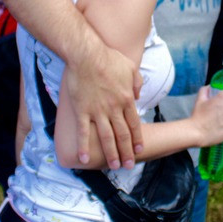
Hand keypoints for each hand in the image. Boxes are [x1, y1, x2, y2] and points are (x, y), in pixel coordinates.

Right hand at [63, 45, 143, 169]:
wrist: (86, 55)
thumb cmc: (108, 58)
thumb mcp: (131, 67)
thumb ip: (137, 83)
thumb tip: (138, 96)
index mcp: (127, 99)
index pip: (134, 124)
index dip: (137, 139)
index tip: (140, 150)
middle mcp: (114, 109)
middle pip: (122, 135)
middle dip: (127, 152)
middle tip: (129, 166)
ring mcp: (98, 111)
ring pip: (106, 138)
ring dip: (111, 154)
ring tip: (114, 166)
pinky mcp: (82, 110)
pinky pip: (83, 132)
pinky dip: (84, 147)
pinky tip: (84, 159)